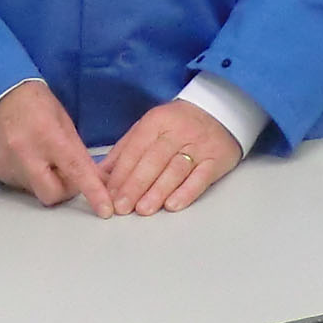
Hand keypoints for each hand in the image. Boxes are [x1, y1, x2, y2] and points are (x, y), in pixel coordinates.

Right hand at [0, 81, 112, 217]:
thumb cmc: (33, 102)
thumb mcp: (63, 122)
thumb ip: (79, 154)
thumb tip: (98, 181)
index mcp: (47, 135)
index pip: (75, 170)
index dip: (92, 192)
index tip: (104, 209)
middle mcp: (24, 153)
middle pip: (52, 194)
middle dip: (65, 189)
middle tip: (66, 173)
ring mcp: (6, 163)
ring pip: (34, 190)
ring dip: (44, 180)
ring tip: (38, 154)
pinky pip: (18, 184)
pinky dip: (27, 176)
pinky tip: (22, 155)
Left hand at [101, 99, 242, 216]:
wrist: (220, 112)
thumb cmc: (177, 125)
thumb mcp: (149, 128)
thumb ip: (125, 151)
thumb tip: (101, 176)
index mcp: (157, 121)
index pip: (135, 149)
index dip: (121, 173)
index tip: (109, 195)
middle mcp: (178, 132)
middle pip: (154, 160)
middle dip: (135, 185)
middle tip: (122, 206)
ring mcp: (199, 146)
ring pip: (175, 170)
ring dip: (157, 191)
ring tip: (143, 209)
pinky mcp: (216, 160)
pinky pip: (200, 178)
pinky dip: (186, 192)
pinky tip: (172, 205)